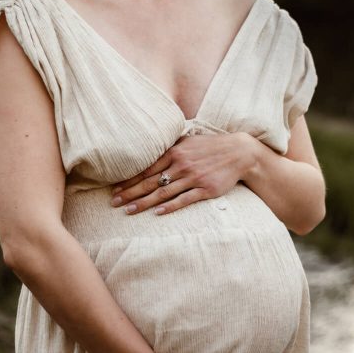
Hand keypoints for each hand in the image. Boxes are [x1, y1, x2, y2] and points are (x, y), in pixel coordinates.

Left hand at [110, 132, 255, 215]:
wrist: (239, 153)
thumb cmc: (211, 146)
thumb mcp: (189, 140)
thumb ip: (170, 147)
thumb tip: (151, 151)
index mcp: (174, 152)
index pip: (146, 168)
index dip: (129, 180)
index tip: (115, 189)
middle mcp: (181, 164)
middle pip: (150, 182)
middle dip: (130, 193)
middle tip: (114, 203)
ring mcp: (193, 177)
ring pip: (163, 192)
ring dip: (144, 203)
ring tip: (129, 211)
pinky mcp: (205, 189)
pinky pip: (184, 199)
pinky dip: (170, 206)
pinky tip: (157, 212)